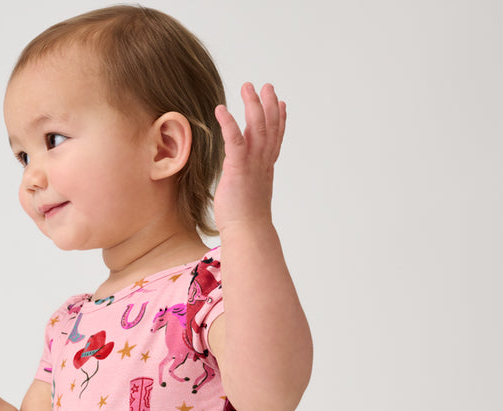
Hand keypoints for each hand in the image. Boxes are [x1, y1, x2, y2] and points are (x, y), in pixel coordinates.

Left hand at [212, 83, 285, 231]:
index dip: (280, 120)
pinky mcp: (239, 168)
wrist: (248, 233)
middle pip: (270, 127)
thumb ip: (247, 180)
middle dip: (268, 104)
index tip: (281, 103)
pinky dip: (228, 123)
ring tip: (248, 87)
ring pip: (256, 127)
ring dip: (253, 105)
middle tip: (266, 86)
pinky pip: (235, 140)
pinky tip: (221, 109)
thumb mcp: (249, 195)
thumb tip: (239, 180)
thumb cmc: (245, 221)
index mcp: (265, 169)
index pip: (275, 139)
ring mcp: (253, 164)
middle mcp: (262, 163)